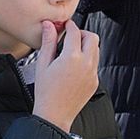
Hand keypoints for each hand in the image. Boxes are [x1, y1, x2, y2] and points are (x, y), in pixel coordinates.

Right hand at [33, 19, 98, 133]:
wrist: (55, 114)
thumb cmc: (45, 91)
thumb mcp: (42, 64)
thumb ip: (48, 42)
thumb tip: (49, 26)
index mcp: (71, 58)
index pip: (75, 32)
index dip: (69, 25)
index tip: (65, 25)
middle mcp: (86, 64)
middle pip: (93, 38)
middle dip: (82, 33)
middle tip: (70, 36)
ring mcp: (92, 73)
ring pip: (96, 50)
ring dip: (86, 45)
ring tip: (70, 51)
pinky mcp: (95, 81)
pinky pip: (94, 64)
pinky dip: (86, 59)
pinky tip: (73, 66)